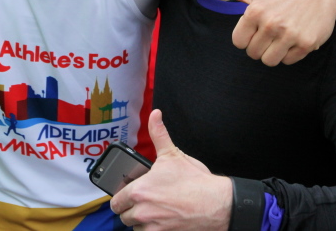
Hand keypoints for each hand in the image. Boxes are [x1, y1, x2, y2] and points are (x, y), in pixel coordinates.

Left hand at [111, 110, 231, 230]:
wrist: (219, 204)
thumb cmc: (196, 181)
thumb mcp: (174, 154)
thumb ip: (159, 134)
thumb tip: (155, 115)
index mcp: (139, 190)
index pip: (116, 202)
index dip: (122, 198)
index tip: (128, 197)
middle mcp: (142, 210)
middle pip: (124, 216)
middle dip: (132, 210)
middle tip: (145, 203)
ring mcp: (153, 226)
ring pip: (136, 228)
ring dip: (142, 222)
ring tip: (155, 212)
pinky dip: (153, 230)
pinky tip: (163, 222)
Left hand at [206, 0, 335, 65]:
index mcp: (255, 12)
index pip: (238, 42)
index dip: (246, 39)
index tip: (256, 29)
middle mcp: (271, 23)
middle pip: (253, 54)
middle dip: (260, 46)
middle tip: (270, 34)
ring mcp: (290, 34)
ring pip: (269, 61)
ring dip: (273, 53)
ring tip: (280, 39)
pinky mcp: (306, 43)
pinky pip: (288, 61)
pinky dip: (290, 54)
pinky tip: (294, 39)